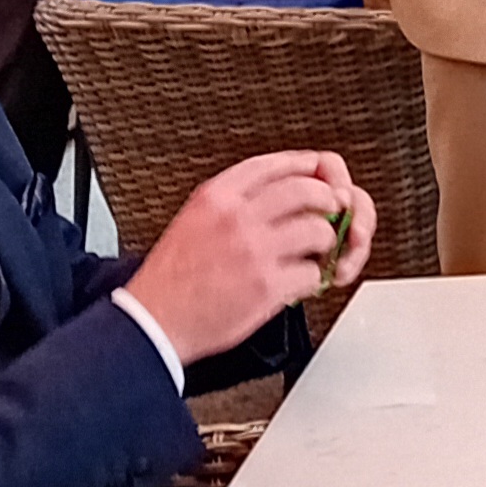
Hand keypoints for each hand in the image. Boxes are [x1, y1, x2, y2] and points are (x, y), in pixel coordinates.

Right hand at [124, 150, 374, 363]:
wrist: (154, 322)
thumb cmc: (171, 278)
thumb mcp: (193, 218)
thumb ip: (231, 201)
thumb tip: (277, 191)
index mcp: (216, 197)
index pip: (274, 165)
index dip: (305, 167)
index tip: (318, 173)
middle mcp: (237, 218)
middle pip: (306, 190)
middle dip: (327, 201)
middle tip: (331, 213)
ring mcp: (254, 251)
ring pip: (318, 230)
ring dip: (325, 242)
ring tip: (316, 253)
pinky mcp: (266, 286)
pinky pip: (311, 273)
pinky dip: (312, 279)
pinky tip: (299, 282)